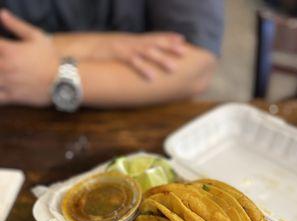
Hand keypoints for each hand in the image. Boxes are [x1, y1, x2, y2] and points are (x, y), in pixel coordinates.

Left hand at [0, 9, 58, 105]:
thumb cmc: (52, 57)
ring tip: (4, 74)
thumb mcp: (37, 36)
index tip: (4, 49)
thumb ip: (16, 25)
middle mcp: (4, 66)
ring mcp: (7, 83)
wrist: (64, 80)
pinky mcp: (13, 97)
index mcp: (8, 50)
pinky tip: (2, 88)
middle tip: (6, 64)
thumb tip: (2, 14)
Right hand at [54, 32, 186, 80]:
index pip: (153, 36)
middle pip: (154, 43)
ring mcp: (124, 47)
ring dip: (161, 60)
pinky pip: (132, 62)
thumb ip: (131, 53)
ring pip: (146, 52)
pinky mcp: (116, 54)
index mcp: (132, 40)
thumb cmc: (101, 53)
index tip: (182, 40)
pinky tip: (153, 77)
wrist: (81, 50)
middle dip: (170, 47)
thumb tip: (143, 59)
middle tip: (184, 53)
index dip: (168, 38)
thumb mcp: (119, 50)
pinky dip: (143, 69)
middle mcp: (130, 41)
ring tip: (174, 68)